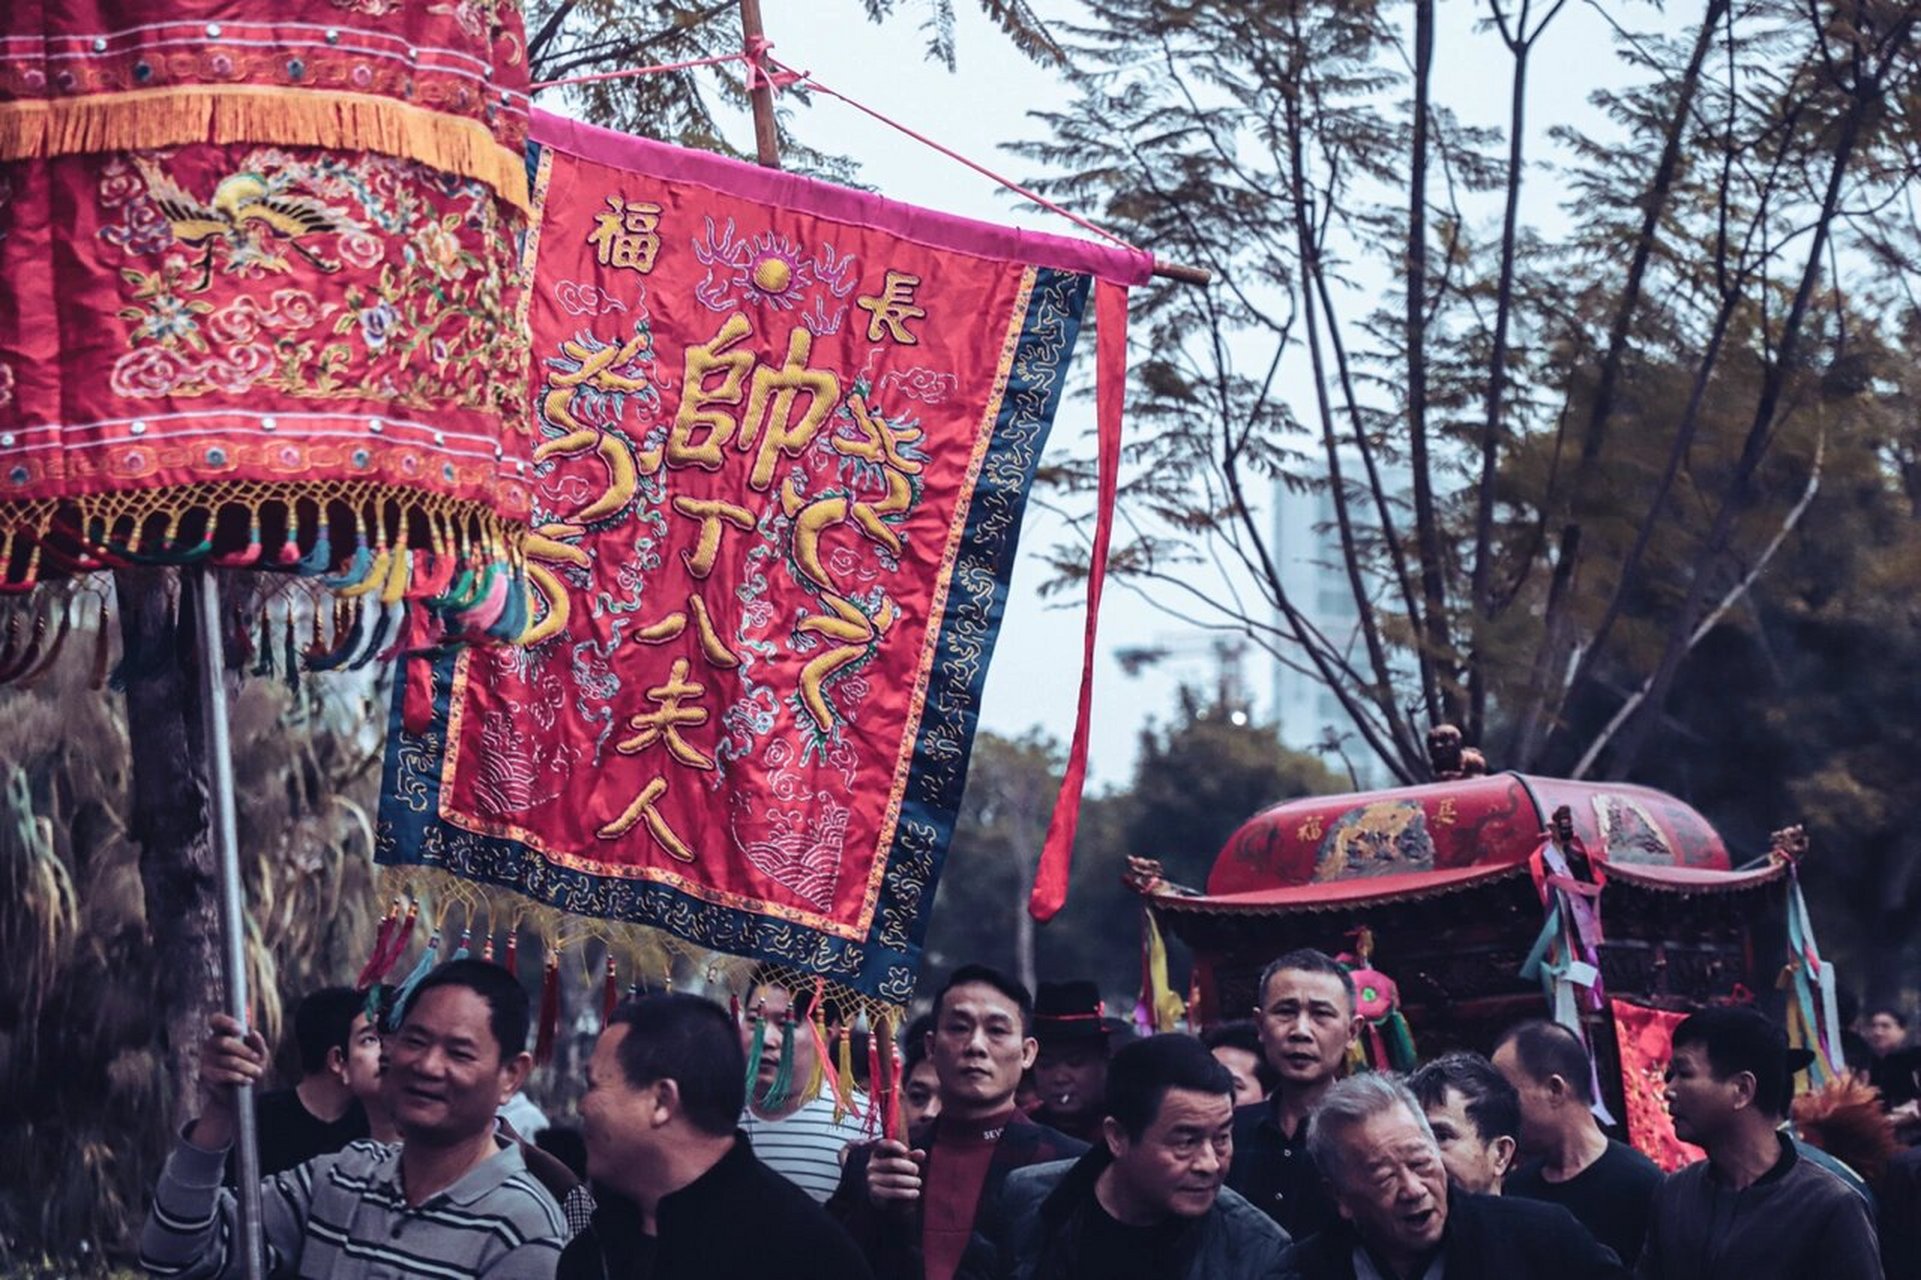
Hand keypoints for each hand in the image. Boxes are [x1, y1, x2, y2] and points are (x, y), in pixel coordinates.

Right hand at [188, 1013, 266, 1151]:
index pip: (216, 1020)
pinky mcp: (205, 1074)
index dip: (225, 1022)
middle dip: (245, 1052)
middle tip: (257, 1060)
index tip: (239, 1030)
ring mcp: (206, 1058)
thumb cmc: (250, 1068)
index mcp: (223, 1033)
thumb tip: (254, 1033)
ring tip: (257, 1073)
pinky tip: (247, 1080)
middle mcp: (210, 1043)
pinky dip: (238, 1077)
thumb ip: (258, 1044)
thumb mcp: (260, 1055)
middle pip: (225, 1042)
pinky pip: (223, 1074)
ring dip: (247, 1067)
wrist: (238, 1093)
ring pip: (228, 1060)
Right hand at [866, 1139, 925, 1204]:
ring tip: (918, 1182)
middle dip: (909, 1167)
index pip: (882, 1145)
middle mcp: (872, 1165)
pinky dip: (907, 1193)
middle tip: (916, 1171)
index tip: (906, 1150)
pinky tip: (915, 1193)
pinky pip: (894, 1192)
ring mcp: (872, 1179)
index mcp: (877, 1154)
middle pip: (893, 1163)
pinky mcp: (875, 1193)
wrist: (882, 1195)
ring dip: (911, 1181)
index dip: (894, 1145)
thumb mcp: (903, 1163)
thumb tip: (921, 1153)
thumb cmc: (895, 1173)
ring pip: (896, 1179)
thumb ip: (912, 1157)